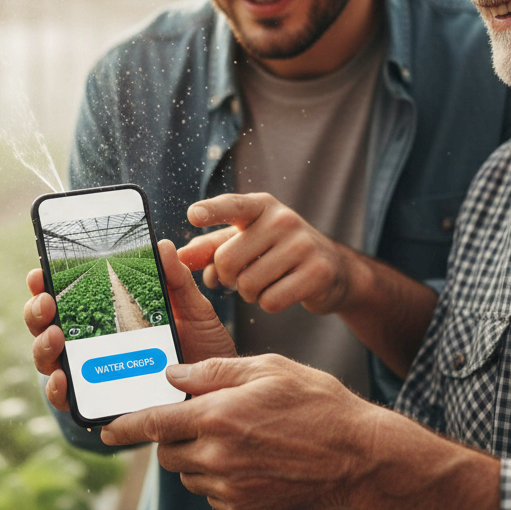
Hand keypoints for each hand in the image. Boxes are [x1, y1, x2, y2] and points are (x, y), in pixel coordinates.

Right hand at [23, 239, 236, 412]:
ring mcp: (92, 372)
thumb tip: (161, 245)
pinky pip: (67, 399)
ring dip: (42, 345)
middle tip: (46, 303)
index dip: (45, 283)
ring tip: (54, 335)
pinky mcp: (100, 402)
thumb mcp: (192, 308)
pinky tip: (61, 378)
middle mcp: (93, 341)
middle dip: (37, 311)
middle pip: (47, 324)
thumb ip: (176, 278)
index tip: (39, 274)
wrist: (220, 391)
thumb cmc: (203, 346)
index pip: (67, 294)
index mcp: (108, 311)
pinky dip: (56, 389)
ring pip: (50, 359)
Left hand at [101, 353, 378, 509]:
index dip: (124, 427)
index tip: (105, 432)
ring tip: (232, 437)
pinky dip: (218, 478)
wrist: (358, 455)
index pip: (154, 424)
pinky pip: (213, 495)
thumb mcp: (266, 368)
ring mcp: (232, 489)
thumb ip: (213, 372)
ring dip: (195, 457)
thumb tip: (172, 376)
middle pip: (167, 453)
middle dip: (170, 437)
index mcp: (219, 417)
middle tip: (196, 420)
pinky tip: (250, 460)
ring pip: (189, 475)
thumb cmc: (314, 401)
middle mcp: (219, 457)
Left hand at [177, 193, 352, 313]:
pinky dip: (268, 303)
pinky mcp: (318, 272)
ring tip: (264, 282)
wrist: (331, 268)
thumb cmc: (275, 251)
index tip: (193, 215)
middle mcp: (283, 219)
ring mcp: (303, 244)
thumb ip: (209, 248)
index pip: (232, 206)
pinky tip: (281, 291)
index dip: (211, 211)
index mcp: (261, 206)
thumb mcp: (244, 241)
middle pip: (228, 261)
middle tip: (241, 276)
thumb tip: (179, 258)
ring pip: (248, 285)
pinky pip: (271, 301)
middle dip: (228, 277)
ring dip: (248, 293)